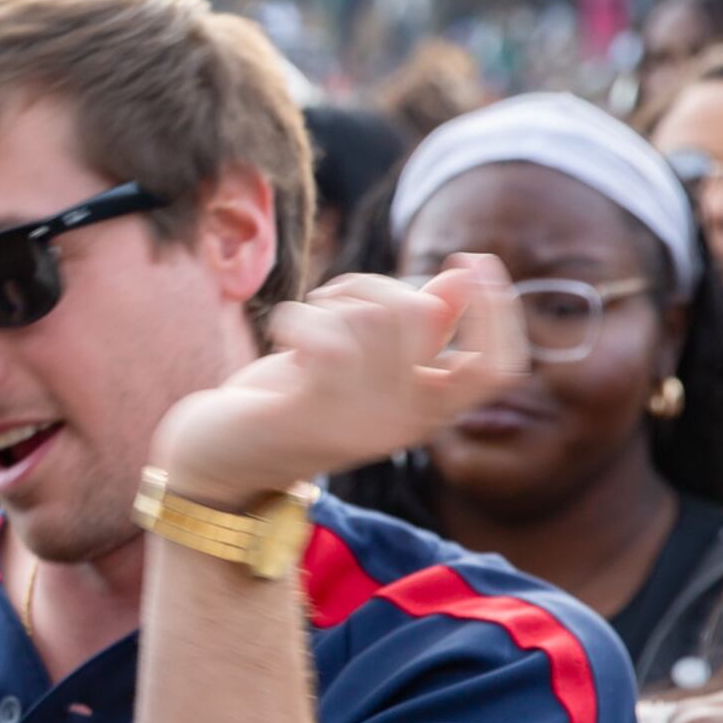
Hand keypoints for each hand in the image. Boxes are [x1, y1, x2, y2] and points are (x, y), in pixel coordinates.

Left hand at [145, 257, 530, 505]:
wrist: (224, 461)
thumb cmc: (300, 397)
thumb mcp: (367, 363)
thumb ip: (418, 327)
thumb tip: (462, 278)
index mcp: (427, 413)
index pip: (496, 371)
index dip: (498, 313)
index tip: (475, 261)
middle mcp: (403, 425)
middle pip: (423, 314)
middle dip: (375, 283)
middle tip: (337, 297)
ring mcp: (359, 424)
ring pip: (374, 314)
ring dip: (333, 299)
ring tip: (309, 320)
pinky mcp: (310, 416)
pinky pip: (327, 338)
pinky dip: (297, 317)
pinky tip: (283, 334)